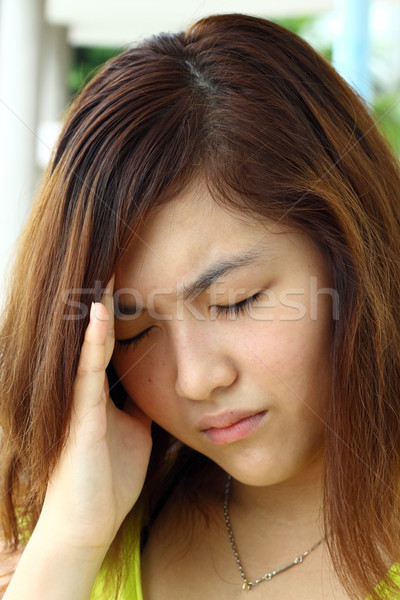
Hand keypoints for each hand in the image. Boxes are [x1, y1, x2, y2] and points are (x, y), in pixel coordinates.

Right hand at [38, 276, 151, 553]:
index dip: (129, 309)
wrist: (89, 521)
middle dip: (113, 298)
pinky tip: (102, 312)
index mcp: (102, 389)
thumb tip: (165, 384)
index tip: (145, 277)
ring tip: (111, 269)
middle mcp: (88, 387)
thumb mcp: (137, 429)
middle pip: (102, 333)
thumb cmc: (111, 476)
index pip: (116, 339)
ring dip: (102, 307)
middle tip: (125, 256)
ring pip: (90, 343)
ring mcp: (81, 398)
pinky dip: (94, 341)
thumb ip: (144, 403)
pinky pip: (87, 371)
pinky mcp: (79, 415)